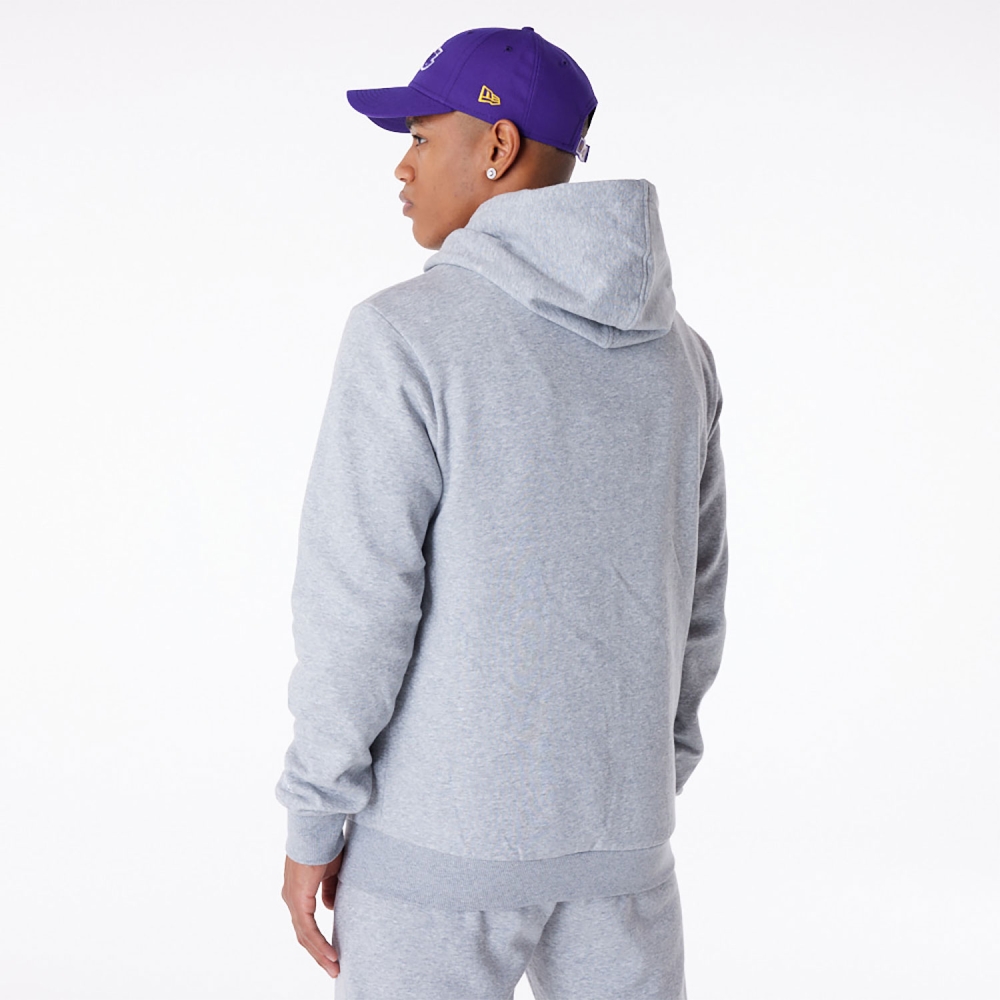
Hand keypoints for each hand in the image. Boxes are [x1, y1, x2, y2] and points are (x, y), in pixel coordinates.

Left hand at [281, 850, 343, 978]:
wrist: (317, 831)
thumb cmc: (324, 846)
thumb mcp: (330, 872)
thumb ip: (329, 891)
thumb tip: (330, 907)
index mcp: (297, 892)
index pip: (305, 924)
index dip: (317, 941)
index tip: (331, 954)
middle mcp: (291, 899)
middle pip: (303, 935)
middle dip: (319, 954)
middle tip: (333, 969)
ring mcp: (293, 901)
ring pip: (305, 936)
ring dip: (320, 954)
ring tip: (335, 967)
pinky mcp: (299, 900)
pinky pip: (308, 930)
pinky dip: (320, 944)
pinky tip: (331, 954)